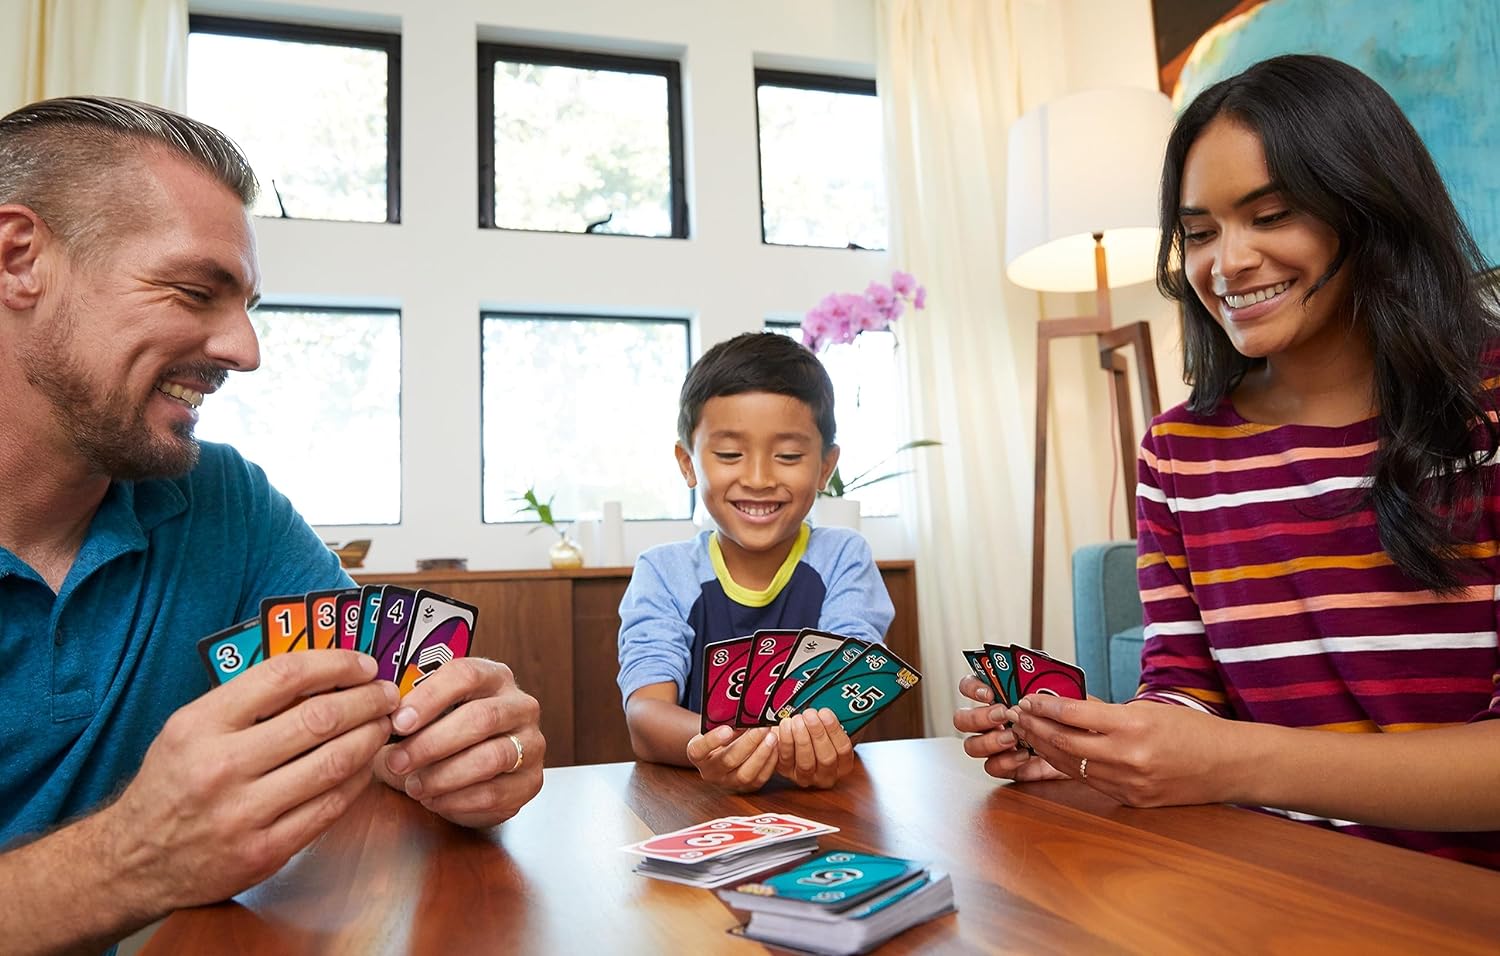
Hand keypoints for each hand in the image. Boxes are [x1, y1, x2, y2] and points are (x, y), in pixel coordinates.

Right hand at [103, 651, 395, 909]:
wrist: (134, 861)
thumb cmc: (172, 784)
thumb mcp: (190, 728)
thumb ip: (247, 701)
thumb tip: (324, 672)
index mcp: (200, 725)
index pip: (284, 676)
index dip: (336, 664)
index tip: (363, 665)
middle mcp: (220, 767)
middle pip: (318, 719)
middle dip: (367, 701)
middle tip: (388, 695)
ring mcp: (243, 813)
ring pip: (333, 763)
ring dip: (371, 738)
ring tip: (384, 725)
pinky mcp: (265, 851)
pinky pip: (330, 807)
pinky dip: (358, 780)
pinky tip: (366, 765)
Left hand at [375, 658, 544, 827]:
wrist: (471, 775)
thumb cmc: (444, 737)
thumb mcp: (426, 716)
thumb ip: (408, 711)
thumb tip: (379, 716)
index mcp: (494, 677)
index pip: (466, 675)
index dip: (430, 698)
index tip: (398, 722)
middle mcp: (520, 705)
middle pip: (481, 718)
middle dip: (432, 743)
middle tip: (398, 760)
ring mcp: (532, 743)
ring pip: (491, 757)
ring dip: (445, 775)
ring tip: (413, 785)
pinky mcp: (531, 781)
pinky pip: (495, 792)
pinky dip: (458, 800)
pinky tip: (434, 799)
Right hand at [686, 725, 779, 792]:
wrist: (724, 753)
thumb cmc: (721, 734)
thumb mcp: (716, 726)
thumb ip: (726, 721)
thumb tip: (745, 713)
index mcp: (697, 754)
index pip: (699, 750)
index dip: (712, 740)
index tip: (727, 729)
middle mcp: (710, 772)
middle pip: (728, 761)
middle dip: (748, 743)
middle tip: (762, 727)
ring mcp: (728, 783)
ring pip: (745, 774)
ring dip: (761, 754)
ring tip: (772, 737)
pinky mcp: (746, 788)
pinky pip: (759, 779)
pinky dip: (769, 763)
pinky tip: (776, 747)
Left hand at [775, 709, 855, 787]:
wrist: (791, 737)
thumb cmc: (813, 731)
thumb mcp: (826, 727)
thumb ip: (829, 721)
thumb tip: (828, 706)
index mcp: (842, 764)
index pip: (843, 750)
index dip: (835, 731)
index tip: (825, 713)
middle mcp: (826, 775)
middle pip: (826, 758)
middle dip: (817, 734)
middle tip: (810, 715)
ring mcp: (806, 777)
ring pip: (806, 762)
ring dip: (801, 738)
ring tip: (798, 720)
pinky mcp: (787, 772)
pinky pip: (786, 759)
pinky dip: (786, 740)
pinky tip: (786, 725)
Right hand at [953, 676, 1065, 781]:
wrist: (1082, 747)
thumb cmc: (1066, 715)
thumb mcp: (1058, 694)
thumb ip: (1041, 685)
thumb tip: (1032, 680)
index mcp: (997, 697)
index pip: (968, 686)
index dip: (972, 688)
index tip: (989, 693)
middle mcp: (989, 720)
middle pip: (962, 719)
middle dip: (979, 717)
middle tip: (1003, 715)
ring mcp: (994, 744)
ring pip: (971, 746)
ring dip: (989, 742)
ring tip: (1013, 738)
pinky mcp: (1005, 766)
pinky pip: (992, 767)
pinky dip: (1006, 762)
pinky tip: (1024, 755)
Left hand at [1009, 695, 1236, 806]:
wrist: (1229, 766)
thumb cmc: (1193, 731)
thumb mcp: (1148, 709)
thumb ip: (1104, 710)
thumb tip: (1066, 703)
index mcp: (1133, 726)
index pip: (1073, 715)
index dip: (1043, 707)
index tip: (1026, 700)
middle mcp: (1127, 757)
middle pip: (1064, 742)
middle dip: (1034, 728)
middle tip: (1015, 716)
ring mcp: (1128, 783)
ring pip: (1071, 765)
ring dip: (1043, 748)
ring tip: (1026, 733)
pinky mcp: (1130, 800)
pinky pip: (1089, 781)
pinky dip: (1067, 766)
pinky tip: (1052, 755)